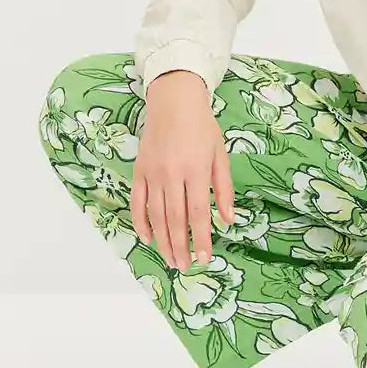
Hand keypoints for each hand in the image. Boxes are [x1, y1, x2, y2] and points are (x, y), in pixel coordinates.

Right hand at [130, 71, 234, 271]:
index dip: (201, 238)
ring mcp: (153, 173)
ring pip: (156, 214)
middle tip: (185, 266)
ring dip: (163, 240)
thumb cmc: (202, 127)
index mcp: (195, 169)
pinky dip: (141, 221)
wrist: (174, 101)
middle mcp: (172, 174)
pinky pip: (137, 202)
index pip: (198, 212)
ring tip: (170, 259)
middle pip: (175, 219)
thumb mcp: (220, 154)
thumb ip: (223, 188)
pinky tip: (147, 237)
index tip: (205, 258)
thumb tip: (229, 219)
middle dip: (181, 246)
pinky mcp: (140, 170)